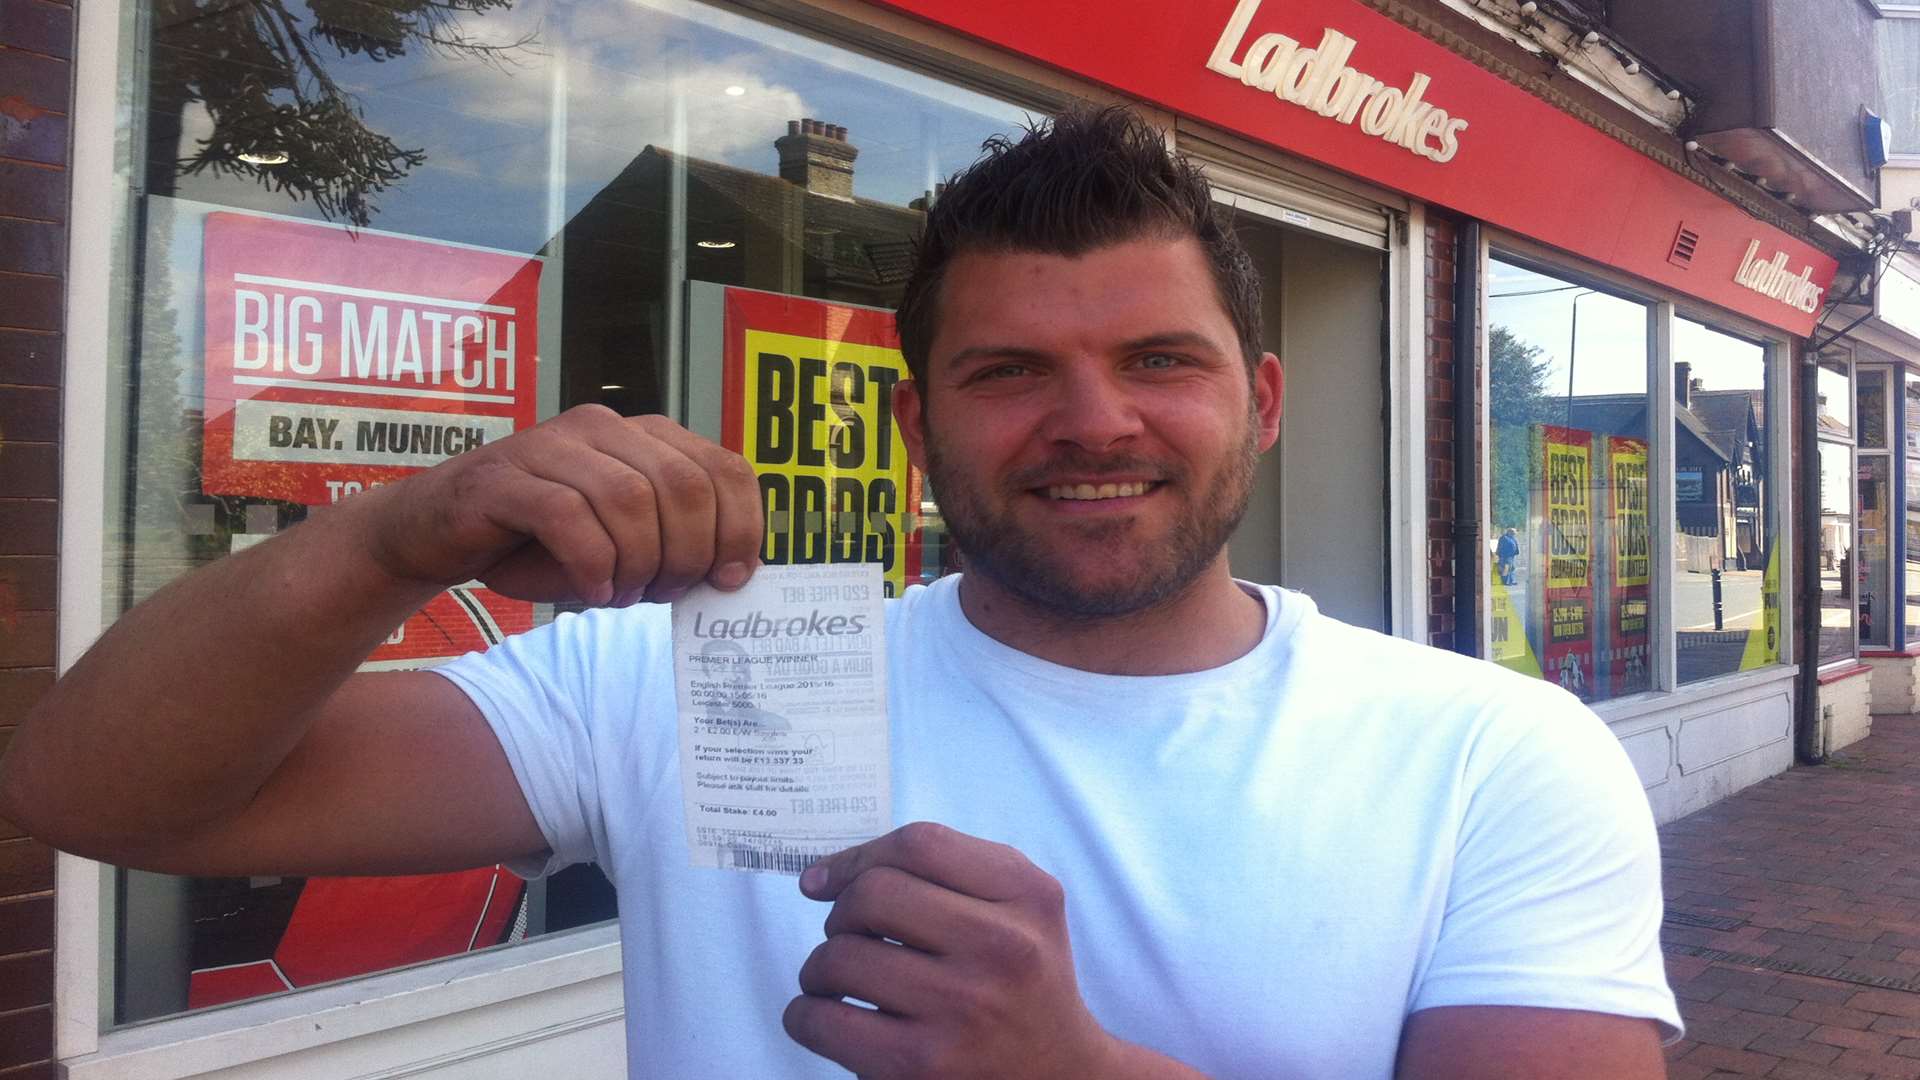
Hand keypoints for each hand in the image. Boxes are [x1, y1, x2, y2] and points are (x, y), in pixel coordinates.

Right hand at [347, 406, 762, 604]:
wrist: (435, 532)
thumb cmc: (537, 541)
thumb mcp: (621, 541)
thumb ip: (674, 542)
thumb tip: (733, 574)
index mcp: (645, 437)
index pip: (725, 469)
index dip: (741, 528)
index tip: (731, 578)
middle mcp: (603, 428)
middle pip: (685, 486)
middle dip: (688, 554)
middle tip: (664, 593)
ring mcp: (551, 446)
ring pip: (630, 499)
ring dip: (639, 561)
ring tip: (625, 595)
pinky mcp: (505, 477)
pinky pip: (568, 516)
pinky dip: (592, 564)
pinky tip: (591, 591)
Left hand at [783, 822, 1125, 1078]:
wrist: (1062, 1076)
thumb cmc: (1019, 983)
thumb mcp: (1018, 910)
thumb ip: (942, 874)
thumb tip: (819, 878)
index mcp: (1027, 895)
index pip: (920, 845)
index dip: (857, 857)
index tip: (826, 880)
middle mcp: (1002, 946)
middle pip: (874, 894)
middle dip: (840, 914)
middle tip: (848, 937)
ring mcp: (962, 1007)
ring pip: (840, 956)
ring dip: (819, 966)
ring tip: (837, 981)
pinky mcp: (922, 1064)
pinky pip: (824, 1020)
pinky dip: (805, 1016)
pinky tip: (826, 1017)